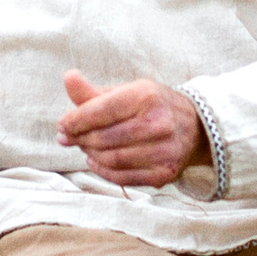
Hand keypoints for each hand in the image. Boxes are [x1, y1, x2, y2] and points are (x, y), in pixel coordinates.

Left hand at [56, 70, 207, 187]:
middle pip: (104, 138)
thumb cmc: (150, 106)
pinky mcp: (165, 173)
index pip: (101, 110)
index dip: (75, 120)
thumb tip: (68, 78)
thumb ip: (93, 91)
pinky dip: (102, 171)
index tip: (62, 125)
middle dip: (80, 138)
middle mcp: (160, 123)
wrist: (194, 127)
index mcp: (147, 96)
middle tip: (68, 137)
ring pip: (112, 159)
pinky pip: (123, 177)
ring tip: (84, 146)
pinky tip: (96, 161)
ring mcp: (165, 151)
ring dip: (90, 154)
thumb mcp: (125, 92)